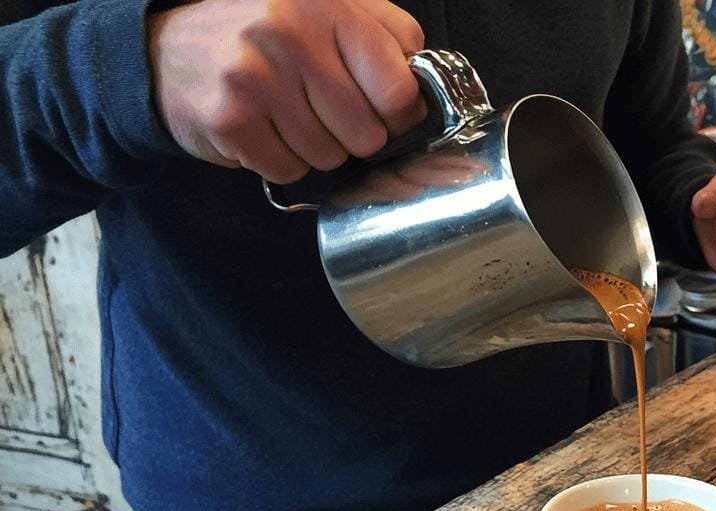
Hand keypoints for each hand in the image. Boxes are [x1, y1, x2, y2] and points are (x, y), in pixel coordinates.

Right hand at [147, 0, 426, 183]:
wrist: (168, 49)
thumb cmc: (266, 35)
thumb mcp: (330, 11)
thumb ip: (386, 36)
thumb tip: (426, 84)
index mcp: (329, 7)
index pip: (399, 89)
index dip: (398, 112)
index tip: (381, 109)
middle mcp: (291, 34)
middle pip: (367, 132)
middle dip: (352, 134)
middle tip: (320, 109)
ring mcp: (256, 76)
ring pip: (329, 156)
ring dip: (315, 148)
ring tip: (286, 114)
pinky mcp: (230, 117)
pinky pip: (288, 169)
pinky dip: (281, 160)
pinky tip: (262, 129)